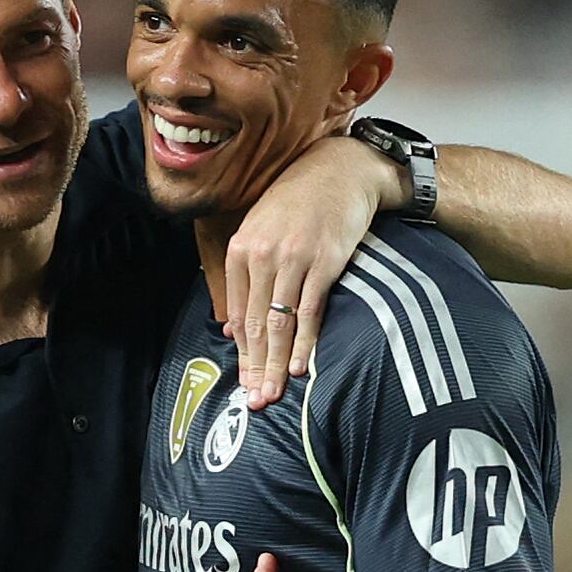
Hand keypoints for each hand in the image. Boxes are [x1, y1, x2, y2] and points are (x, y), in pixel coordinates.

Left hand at [220, 138, 392, 405]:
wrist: (340, 170)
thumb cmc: (299, 202)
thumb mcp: (261, 230)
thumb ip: (244, 277)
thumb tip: (231, 327)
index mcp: (241, 250)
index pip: (238, 314)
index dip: (242, 354)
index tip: (244, 383)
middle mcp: (262, 255)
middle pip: (256, 324)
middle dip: (255, 367)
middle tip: (256, 401)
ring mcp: (293, 259)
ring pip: (279, 323)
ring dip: (276, 363)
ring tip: (274, 393)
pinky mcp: (323, 261)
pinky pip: (310, 311)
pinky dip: (304, 341)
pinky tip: (300, 365)